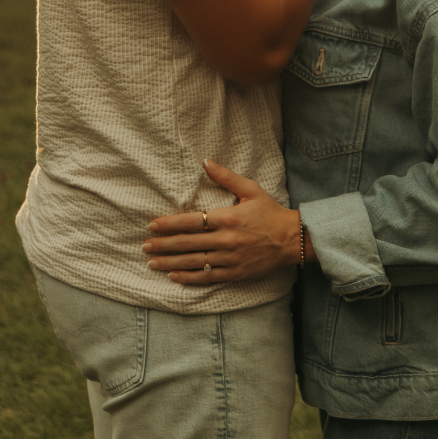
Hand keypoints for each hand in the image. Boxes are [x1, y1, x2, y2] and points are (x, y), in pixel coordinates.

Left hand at [144, 160, 302, 284]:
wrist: (292, 239)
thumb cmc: (270, 212)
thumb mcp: (251, 189)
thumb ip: (226, 176)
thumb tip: (205, 160)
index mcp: (227, 218)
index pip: (191, 221)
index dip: (169, 224)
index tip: (152, 225)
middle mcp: (226, 240)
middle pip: (187, 244)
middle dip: (163, 245)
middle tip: (145, 246)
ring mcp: (230, 259)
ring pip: (194, 262)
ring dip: (170, 262)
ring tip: (152, 262)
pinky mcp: (235, 273)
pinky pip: (208, 277)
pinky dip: (189, 277)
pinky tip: (174, 276)